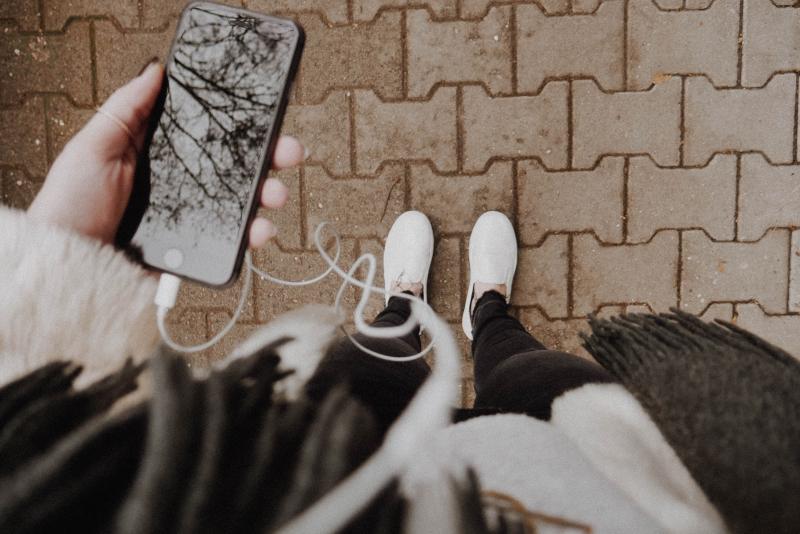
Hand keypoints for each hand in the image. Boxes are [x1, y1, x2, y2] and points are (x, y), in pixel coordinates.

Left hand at [27, 61, 303, 247]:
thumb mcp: (94, 147)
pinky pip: (234, 241)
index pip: (209, 135)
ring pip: (243, 204)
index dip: (240, 127)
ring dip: (269, 196)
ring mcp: (193, 218)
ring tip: (275, 196)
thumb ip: (127, 109)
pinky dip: (254, 236)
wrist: (70, 264)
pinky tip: (260, 230)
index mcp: (161, 157)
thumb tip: (156, 70)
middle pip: (236, 168)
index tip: (267, 117)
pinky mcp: (198, 250)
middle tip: (289, 152)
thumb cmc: (72, 205)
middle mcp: (183, 185)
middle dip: (270, 159)